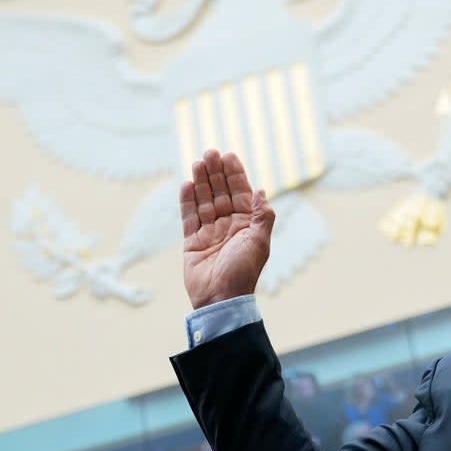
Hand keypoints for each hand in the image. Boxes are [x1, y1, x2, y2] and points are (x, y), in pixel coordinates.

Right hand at [181, 150, 274, 308]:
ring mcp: (210, 233)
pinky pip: (189, 217)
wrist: (221, 298)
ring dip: (201, 182)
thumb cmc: (243, 272)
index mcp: (248, 225)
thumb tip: (262, 191)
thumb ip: (263, 216)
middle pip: (221, 193)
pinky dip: (187, 201)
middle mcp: (229, 226)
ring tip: (197, 162)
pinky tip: (186, 184)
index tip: (228, 156)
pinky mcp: (193, 242)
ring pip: (204, 201)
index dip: (235, 174)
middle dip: (216, 173)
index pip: (241, 193)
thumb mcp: (260, 242)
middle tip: (209, 152)